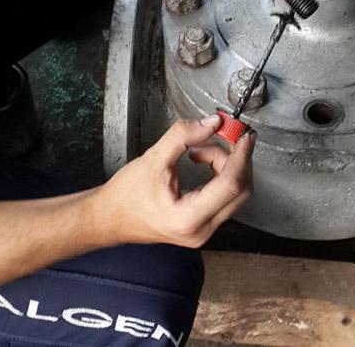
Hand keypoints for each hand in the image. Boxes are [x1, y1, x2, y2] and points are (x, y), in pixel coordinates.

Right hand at [94, 116, 254, 248]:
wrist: (109, 218)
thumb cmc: (126, 195)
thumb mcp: (154, 158)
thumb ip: (184, 136)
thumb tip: (214, 123)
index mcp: (189, 218)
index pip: (231, 184)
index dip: (242, 156)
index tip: (246, 135)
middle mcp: (201, 230)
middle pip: (240, 190)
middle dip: (235, 158)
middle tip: (226, 135)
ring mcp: (203, 231)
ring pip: (234, 193)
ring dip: (225, 164)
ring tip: (197, 150)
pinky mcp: (202, 225)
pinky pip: (224, 197)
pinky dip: (219, 174)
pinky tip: (201, 160)